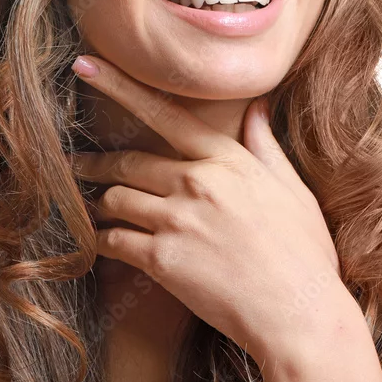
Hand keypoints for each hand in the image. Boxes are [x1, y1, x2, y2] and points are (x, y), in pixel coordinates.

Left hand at [68, 54, 345, 365]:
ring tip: (92, 207)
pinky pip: (115, 240)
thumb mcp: (291, 188)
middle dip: (97, 162)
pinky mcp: (162, 260)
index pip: (164, 113)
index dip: (119, 87)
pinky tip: (101, 242)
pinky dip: (103, 240)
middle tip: (77, 163)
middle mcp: (196, 182)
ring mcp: (177, 220)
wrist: (300, 314)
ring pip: (115, 198)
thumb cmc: (303, 252)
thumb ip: (264, 145)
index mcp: (226, 159)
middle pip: (129, 161)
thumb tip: (257, 107)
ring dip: (99, 202)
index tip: (86, 67)